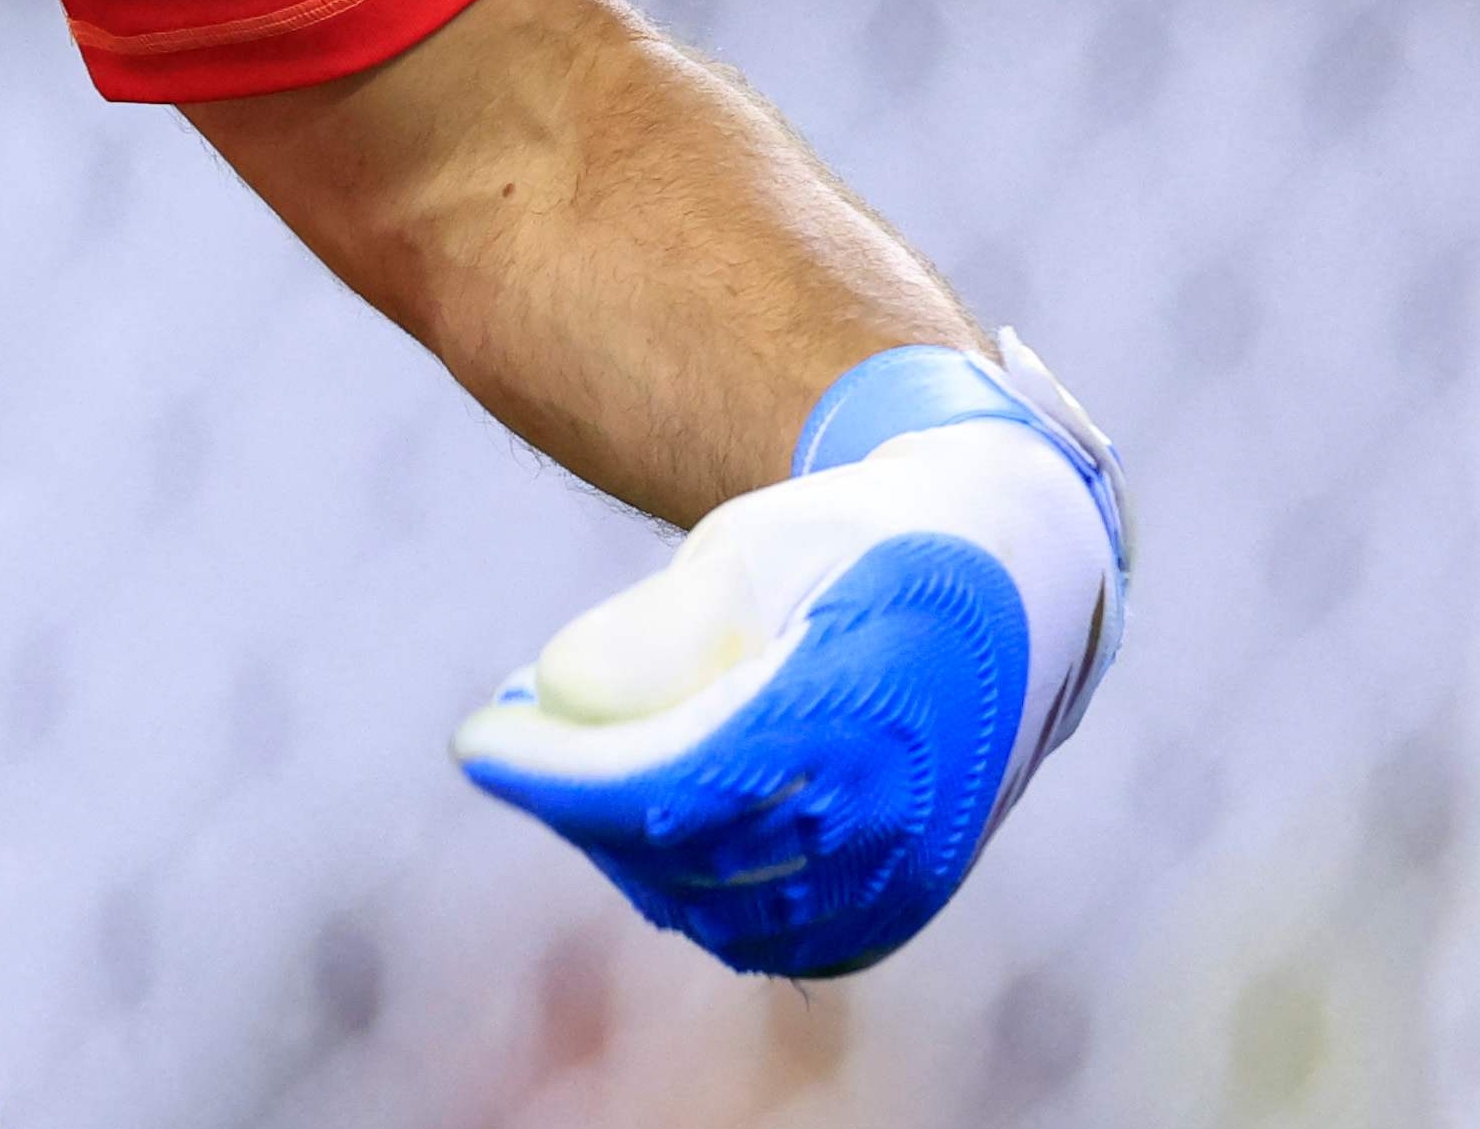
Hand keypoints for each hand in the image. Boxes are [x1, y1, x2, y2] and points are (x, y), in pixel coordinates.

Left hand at [453, 339, 1125, 977]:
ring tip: (574, 755)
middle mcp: (890, 819)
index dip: (560, 774)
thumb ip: (658, 625)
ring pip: (708, 905)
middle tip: (511, 732)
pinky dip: (683, 885)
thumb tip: (563, 694)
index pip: (671, 782)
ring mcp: (899, 880)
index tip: (477, 741)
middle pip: (677, 850)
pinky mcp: (894, 910)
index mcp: (858, 716)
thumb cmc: (856, 546)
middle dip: (572, 795)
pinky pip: (759, 933)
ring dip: (617, 841)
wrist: (1002, 584)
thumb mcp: (753, 548)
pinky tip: (642, 811)